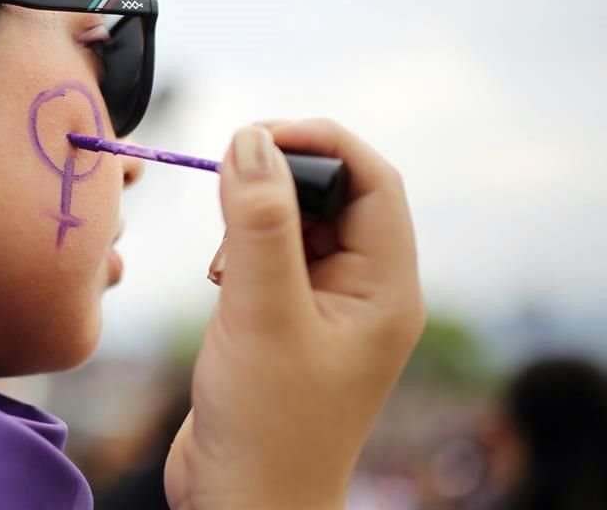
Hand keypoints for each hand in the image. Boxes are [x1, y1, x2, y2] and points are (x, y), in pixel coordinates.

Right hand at [164, 120, 424, 509]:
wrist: (244, 505)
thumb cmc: (266, 423)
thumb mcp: (262, 311)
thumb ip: (258, 222)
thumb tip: (251, 139)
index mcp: (387, 288)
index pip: (373, 181)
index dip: (321, 143)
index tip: (257, 134)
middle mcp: (367, 293)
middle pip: (336, 197)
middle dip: (281, 182)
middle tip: (227, 184)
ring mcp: (329, 310)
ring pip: (301, 226)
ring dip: (257, 219)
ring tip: (223, 258)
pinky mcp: (293, 323)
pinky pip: (277, 260)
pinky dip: (245, 251)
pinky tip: (220, 278)